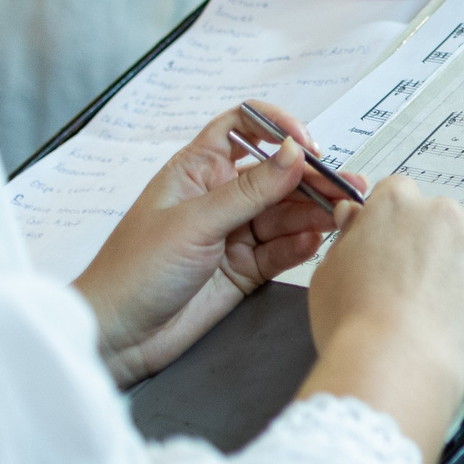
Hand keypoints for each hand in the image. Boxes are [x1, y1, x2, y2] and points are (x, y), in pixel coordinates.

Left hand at [73, 106, 356, 384]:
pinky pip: (281, 249)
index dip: (276, 127)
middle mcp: (218, 197)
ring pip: (284, 213)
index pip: (242, 127)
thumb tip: (295, 152)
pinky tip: (314, 242)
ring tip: (341, 216)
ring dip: (314, 213)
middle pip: (276, 175)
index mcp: (196, 170)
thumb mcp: (195, 222)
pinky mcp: (245, 268)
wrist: (118, 335)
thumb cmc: (136, 269)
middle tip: (345, 189)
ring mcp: (233, 233)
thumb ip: (250, 190)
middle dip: (311, 180)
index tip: (305, 145)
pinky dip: (300, 246)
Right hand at [301, 175, 463, 462]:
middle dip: (427, 247)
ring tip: (430, 317)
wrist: (398, 368)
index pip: (398, 193)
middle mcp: (443, 214)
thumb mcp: (327, 272)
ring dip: (454, 275)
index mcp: (396, 203)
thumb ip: (347, 236)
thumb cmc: (353, 324)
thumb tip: (355, 217)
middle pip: (437, 221)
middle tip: (409, 290)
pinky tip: (452, 329)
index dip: (391, 223)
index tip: (388, 247)